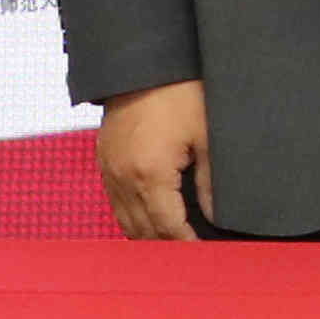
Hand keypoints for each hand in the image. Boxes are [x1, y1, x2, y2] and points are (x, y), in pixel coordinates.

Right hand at [98, 78, 211, 239]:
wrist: (143, 64)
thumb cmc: (179, 93)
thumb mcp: (206, 135)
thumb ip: (210, 181)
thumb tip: (215, 214)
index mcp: (150, 174)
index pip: (168, 228)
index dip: (186, 245)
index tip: (203, 255)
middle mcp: (124, 178)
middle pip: (143, 232)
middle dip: (167, 247)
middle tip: (190, 254)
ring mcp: (109, 171)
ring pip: (125, 221)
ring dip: (148, 235)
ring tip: (173, 242)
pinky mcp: (104, 161)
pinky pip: (115, 203)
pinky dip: (132, 216)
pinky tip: (151, 217)